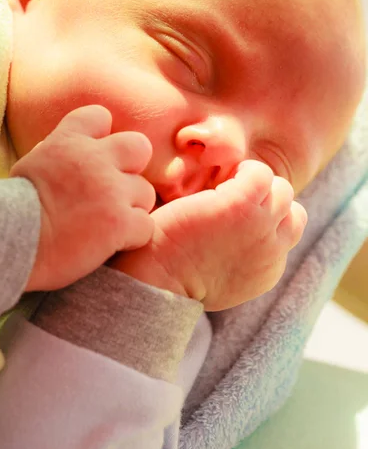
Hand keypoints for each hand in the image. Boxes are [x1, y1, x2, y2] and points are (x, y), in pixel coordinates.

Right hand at [10, 105, 154, 291]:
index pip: (100, 116)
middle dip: (133, 168)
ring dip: (132, 209)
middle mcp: (94, 159)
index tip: (95, 158)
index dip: (103, 137)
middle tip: (116, 191)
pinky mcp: (118, 222)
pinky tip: (111, 244)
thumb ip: (61, 152)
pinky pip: (145, 226)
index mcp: (68, 141)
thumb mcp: (34, 165)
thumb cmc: (14, 210)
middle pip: (139, 146)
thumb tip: (73, 145)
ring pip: (146, 192)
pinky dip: (133, 237)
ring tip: (108, 225)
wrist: (8, 242)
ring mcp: (110, 190)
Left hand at [110, 160, 306, 310]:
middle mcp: (273, 250)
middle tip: (233, 194)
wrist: (156, 279)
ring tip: (226, 185)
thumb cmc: (173, 275)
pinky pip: (260, 173)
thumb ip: (241, 258)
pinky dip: (243, 169)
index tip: (239, 212)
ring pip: (282, 189)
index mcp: (268, 269)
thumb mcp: (221, 278)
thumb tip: (237, 237)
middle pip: (291, 209)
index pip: (288, 231)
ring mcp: (261, 226)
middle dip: (267, 198)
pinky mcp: (241, 205)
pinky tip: (219, 177)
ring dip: (256, 182)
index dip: (267, 216)